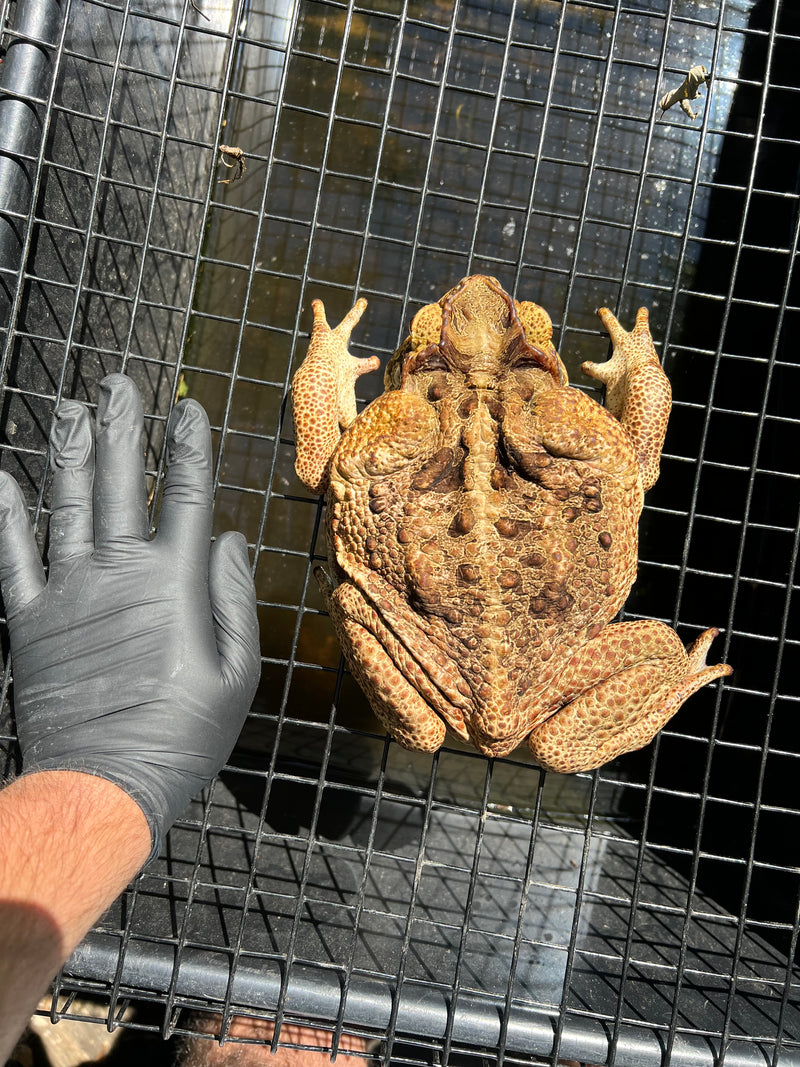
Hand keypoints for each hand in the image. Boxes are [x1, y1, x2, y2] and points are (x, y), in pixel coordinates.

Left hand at [0, 374, 259, 858]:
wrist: (103, 786)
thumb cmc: (182, 736)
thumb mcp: (236, 673)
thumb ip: (232, 598)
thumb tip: (226, 538)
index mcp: (173, 583)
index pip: (184, 496)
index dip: (187, 449)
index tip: (188, 410)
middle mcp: (118, 574)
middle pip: (118, 484)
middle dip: (121, 429)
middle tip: (118, 384)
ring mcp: (67, 593)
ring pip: (65, 506)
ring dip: (67, 452)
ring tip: (68, 407)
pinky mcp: (27, 621)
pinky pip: (11, 558)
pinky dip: (4, 517)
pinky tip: (1, 478)